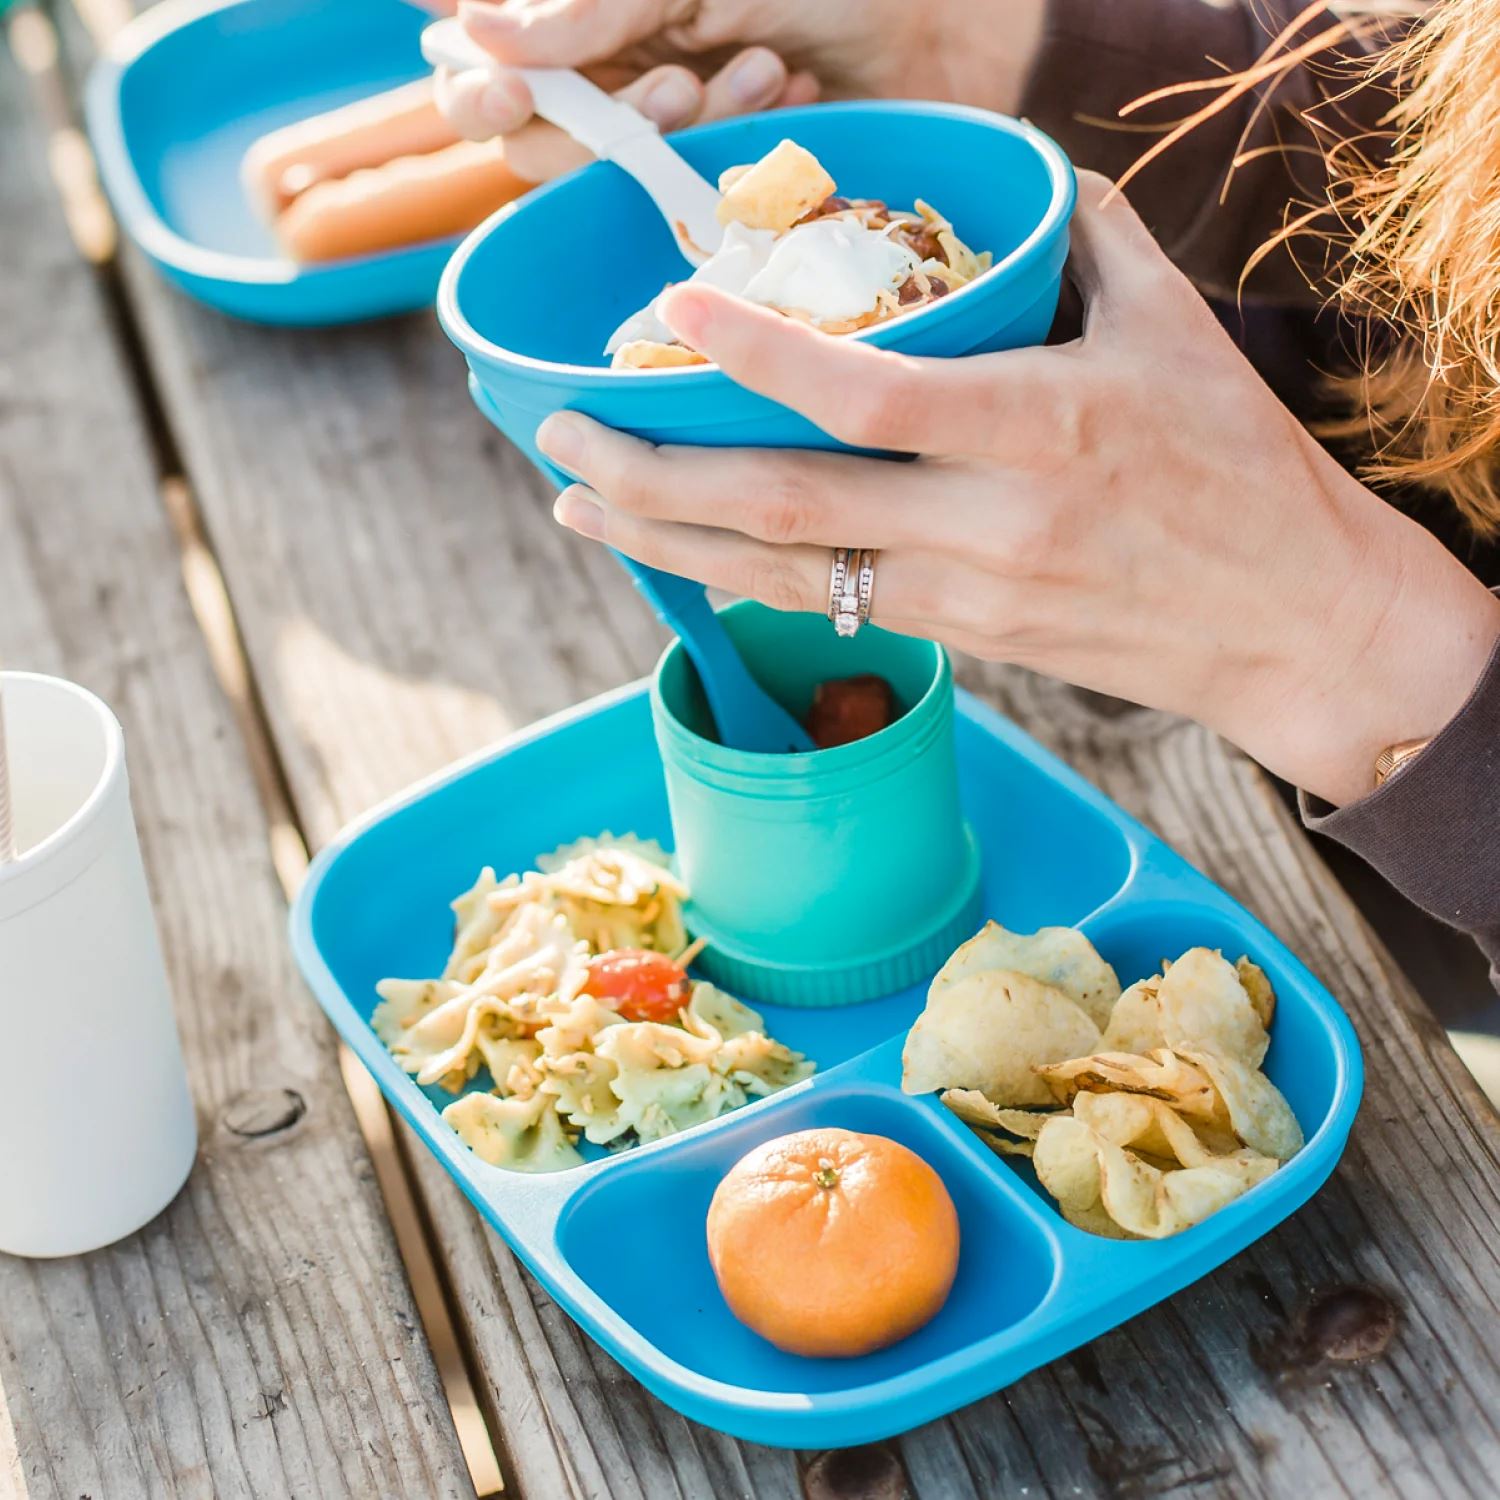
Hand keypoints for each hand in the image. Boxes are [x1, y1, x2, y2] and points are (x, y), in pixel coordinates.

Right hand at [436, 0, 1041, 181]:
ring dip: (677, 135)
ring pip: (611, 185)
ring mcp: (672, 139)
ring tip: (761, 74)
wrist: (952, 16)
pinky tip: (790, 102)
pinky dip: (733, 162)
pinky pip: (688, 213)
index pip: (485, 66)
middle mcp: (615, 72)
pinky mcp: (727, 194)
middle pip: (534, 144)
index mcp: (594, 10)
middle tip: (677, 86)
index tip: (514, 95)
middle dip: (601, 125)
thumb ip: (591, 4)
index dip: (482, 90)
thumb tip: (475, 35)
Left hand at [537, 173, 1499, 806]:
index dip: (753, 355)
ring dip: (670, 543)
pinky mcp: (965, 641)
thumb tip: (1008, 178)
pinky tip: (683, 553)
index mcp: (1040, 429)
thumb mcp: (1173, 330)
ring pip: (784, 576)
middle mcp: (987, 523)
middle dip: (654, 477)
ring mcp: (967, 596)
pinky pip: (829, 608)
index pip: (865, 392)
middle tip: (559, 445)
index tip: (669, 313)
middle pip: (784, 506)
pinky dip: (744, 578)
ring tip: (580, 509)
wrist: (1291, 622)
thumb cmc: (1240, 466)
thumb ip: (1083, 240)